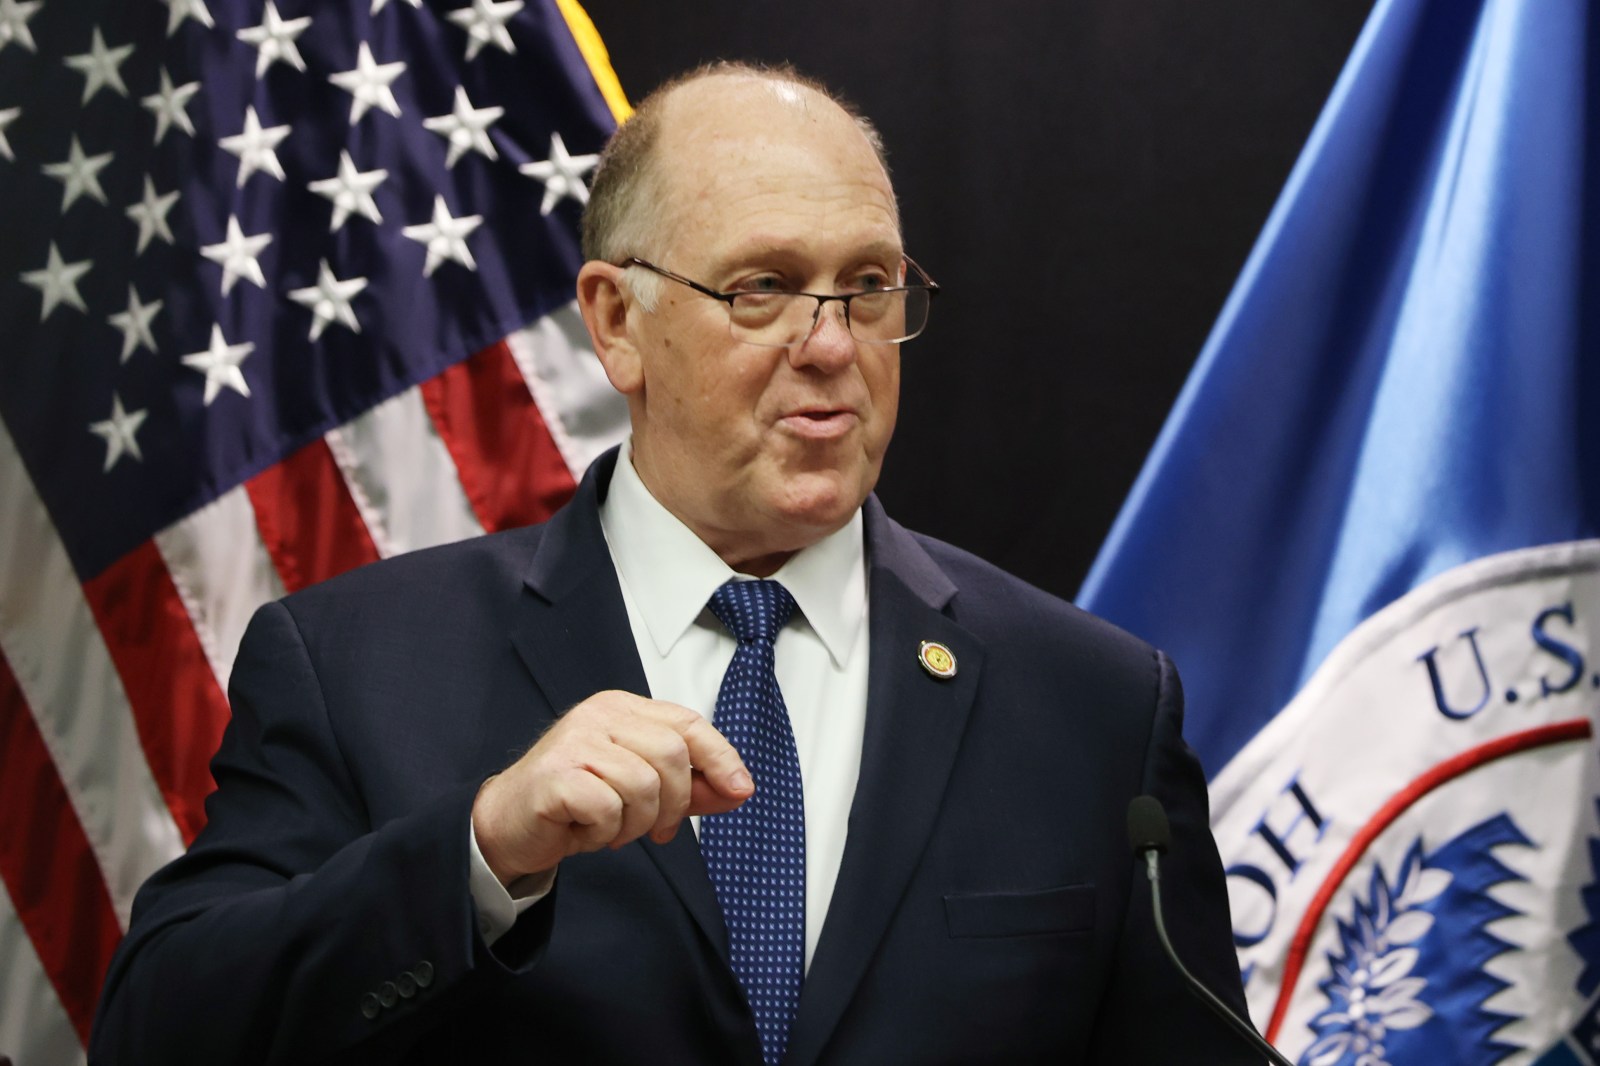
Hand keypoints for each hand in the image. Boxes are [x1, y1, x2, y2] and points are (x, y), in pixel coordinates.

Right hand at [471, 690, 751, 885]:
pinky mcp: (556, 775)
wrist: (510, 825)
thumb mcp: (641, 791)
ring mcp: (574, 741)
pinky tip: (585, 830)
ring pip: (644, 785)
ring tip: (612, 827)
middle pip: (672, 755)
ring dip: (636, 823)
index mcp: (622, 709)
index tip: (740, 789)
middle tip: (655, 828)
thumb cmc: (575, 802)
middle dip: (674, 804)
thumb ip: (689, 787)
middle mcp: (599, 716)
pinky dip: (604, 832)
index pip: (688, 723)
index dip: (720, 757)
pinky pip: (608, 807)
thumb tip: (740, 788)